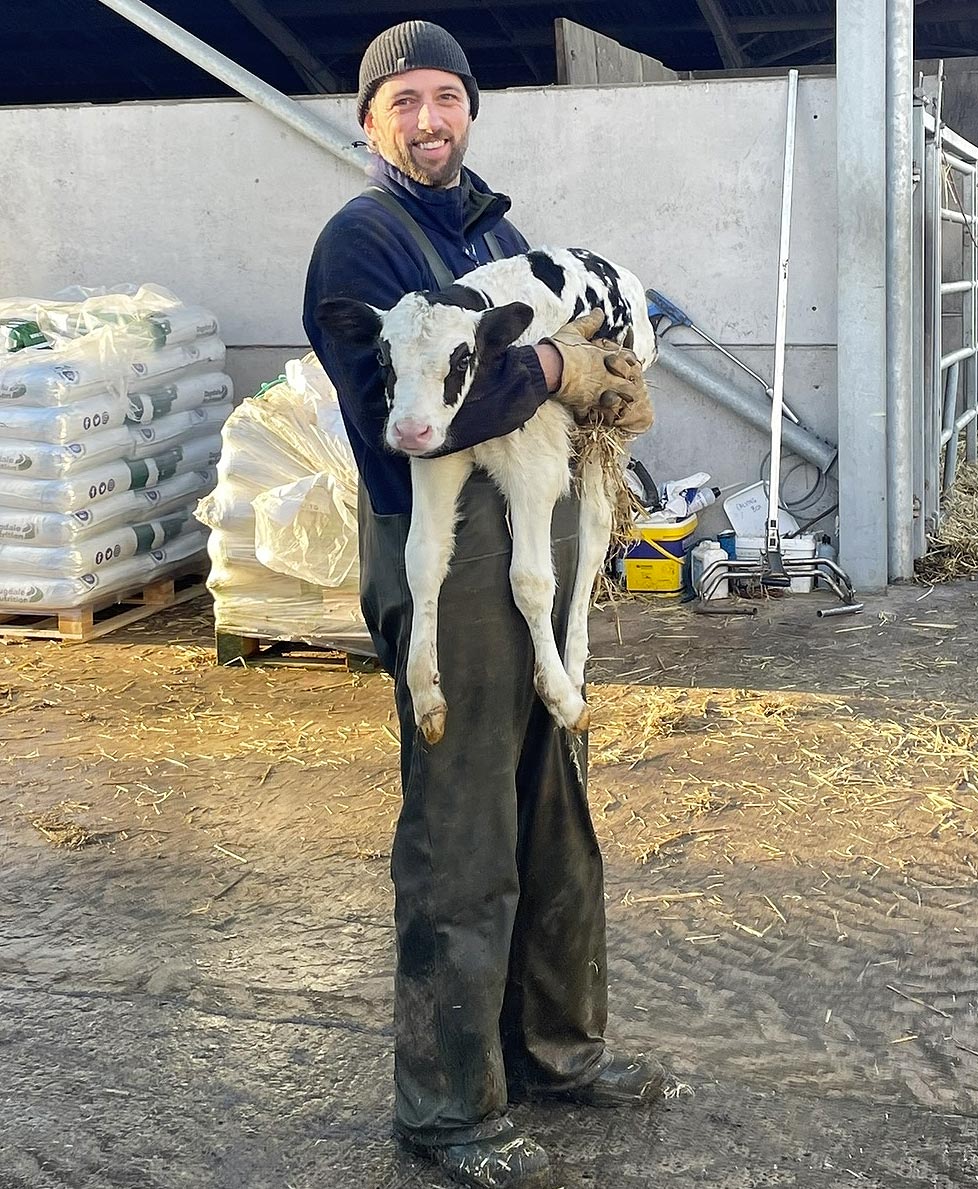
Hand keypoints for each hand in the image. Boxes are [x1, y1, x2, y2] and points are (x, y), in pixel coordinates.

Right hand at [543, 309, 651, 432]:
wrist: (547, 366)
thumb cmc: (561, 348)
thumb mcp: (576, 330)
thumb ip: (590, 322)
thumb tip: (599, 311)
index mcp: (604, 358)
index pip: (628, 361)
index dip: (631, 364)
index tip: (631, 365)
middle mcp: (604, 376)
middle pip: (627, 385)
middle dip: (629, 389)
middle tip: (628, 391)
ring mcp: (596, 391)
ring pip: (615, 402)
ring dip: (614, 404)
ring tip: (613, 405)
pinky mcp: (583, 404)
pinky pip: (590, 415)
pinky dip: (588, 417)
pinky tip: (587, 417)